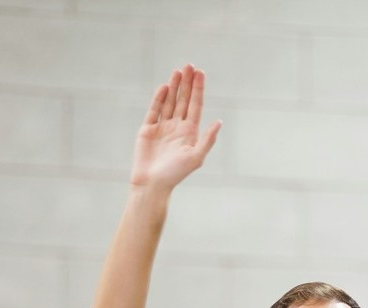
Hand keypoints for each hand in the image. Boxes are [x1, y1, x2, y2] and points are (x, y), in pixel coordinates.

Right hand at [130, 64, 220, 192]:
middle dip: (187, 83)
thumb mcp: (196, 157)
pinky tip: (165, 86)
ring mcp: (162, 127)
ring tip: (178, 70)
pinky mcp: (148, 129)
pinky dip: (159, 98)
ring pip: (169, 102)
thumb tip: (219, 122)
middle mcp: (177, 127)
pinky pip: (154, 110)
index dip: (198, 89)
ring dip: (174, 86)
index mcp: (190, 132)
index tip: (200, 73)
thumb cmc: (176, 173)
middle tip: (189, 65)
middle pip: (183, 100)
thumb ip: (207, 139)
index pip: (195, 105)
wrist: (152, 183)